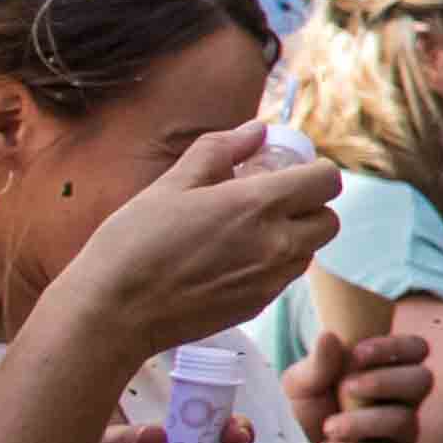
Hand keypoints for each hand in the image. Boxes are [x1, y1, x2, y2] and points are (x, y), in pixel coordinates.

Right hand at [29, 128, 340, 383]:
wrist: (114, 311)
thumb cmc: (134, 242)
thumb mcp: (171, 184)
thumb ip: (219, 151)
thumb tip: (256, 131)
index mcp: (257, 205)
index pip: (326, 182)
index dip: (314, 171)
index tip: (289, 170)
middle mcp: (276, 244)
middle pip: (328, 219)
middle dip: (308, 205)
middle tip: (270, 200)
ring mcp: (271, 280)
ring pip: (309, 251)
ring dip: (293, 236)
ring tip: (246, 230)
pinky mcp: (259, 305)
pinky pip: (285, 277)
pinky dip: (273, 263)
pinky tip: (231, 259)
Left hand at [283, 327, 431, 442]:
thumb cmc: (308, 413)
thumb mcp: (301, 385)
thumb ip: (317, 364)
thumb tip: (329, 336)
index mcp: (387, 369)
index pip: (416, 348)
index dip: (394, 347)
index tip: (357, 354)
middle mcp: (404, 398)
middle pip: (423, 379)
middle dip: (384, 382)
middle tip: (347, 388)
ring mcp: (404, 431)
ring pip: (403, 420)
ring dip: (360, 423)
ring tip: (329, 429)